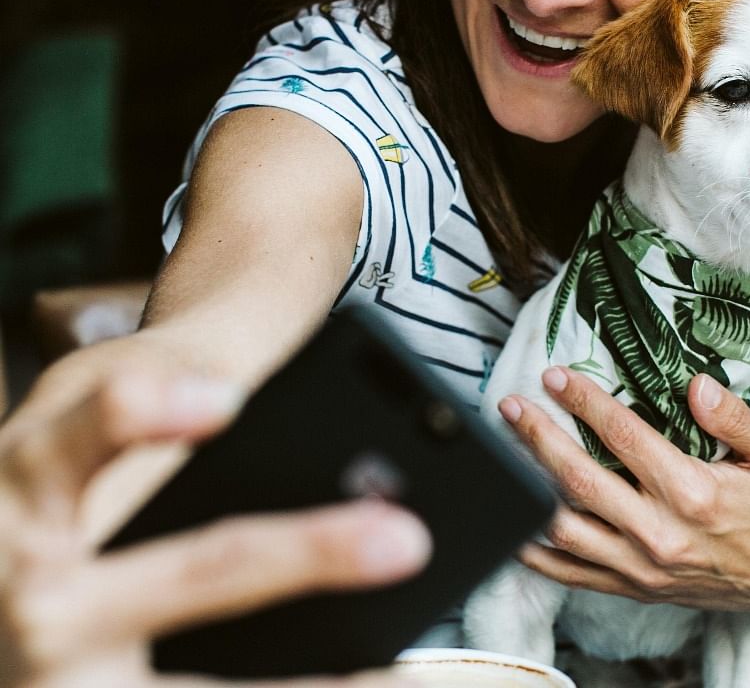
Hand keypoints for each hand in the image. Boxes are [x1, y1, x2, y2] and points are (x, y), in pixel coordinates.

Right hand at [0, 369, 429, 687]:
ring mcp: (53, 676)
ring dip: (308, 687)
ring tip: (399, 675)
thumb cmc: (43, 485)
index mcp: (30, 482)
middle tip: (404, 539)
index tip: (227, 399)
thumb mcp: (65, 426)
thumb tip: (254, 400)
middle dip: (309, 555)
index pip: (78, 440)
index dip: (148, 413)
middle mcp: (37, 589)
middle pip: (196, 569)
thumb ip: (149, 402)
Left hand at [498, 367, 749, 623]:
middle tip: (512, 406)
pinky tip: (517, 526)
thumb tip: (697, 385)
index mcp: (693, 494)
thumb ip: (736, 417)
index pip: (624, 437)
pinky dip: (538, 554)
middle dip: (539, 437)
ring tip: (505, 453)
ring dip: (530, 487)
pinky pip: (572, 575)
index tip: (555, 377)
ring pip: (567, 527)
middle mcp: (660, 533)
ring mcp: (641, 567)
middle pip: (581, 479)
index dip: (585, 402)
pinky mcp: (633, 588)